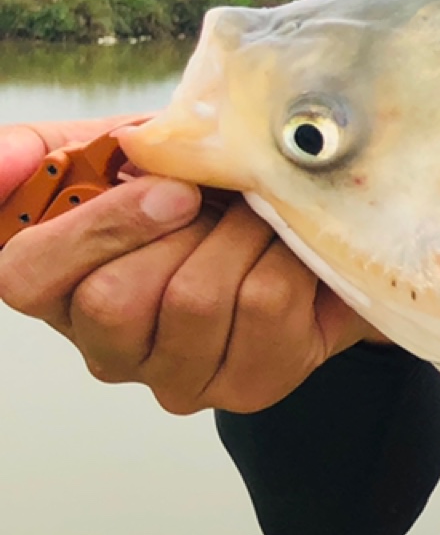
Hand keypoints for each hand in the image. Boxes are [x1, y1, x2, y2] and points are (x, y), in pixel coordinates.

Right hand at [0, 116, 381, 415]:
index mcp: (64, 289)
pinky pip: (266, 303)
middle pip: (112, 299)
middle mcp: (109, 350)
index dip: (96, 229)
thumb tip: (5, 161)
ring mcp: (177, 378)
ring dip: (243, 234)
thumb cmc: (211, 190)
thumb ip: (49, 150)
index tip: (171, 189)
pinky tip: (289, 252)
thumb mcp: (128, 153)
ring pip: (195, 298)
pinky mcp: (248, 384)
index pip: (28, 278)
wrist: (314, 220)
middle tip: (220, 204)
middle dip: (186, 227)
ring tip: (257, 220)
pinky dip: (288, 253)